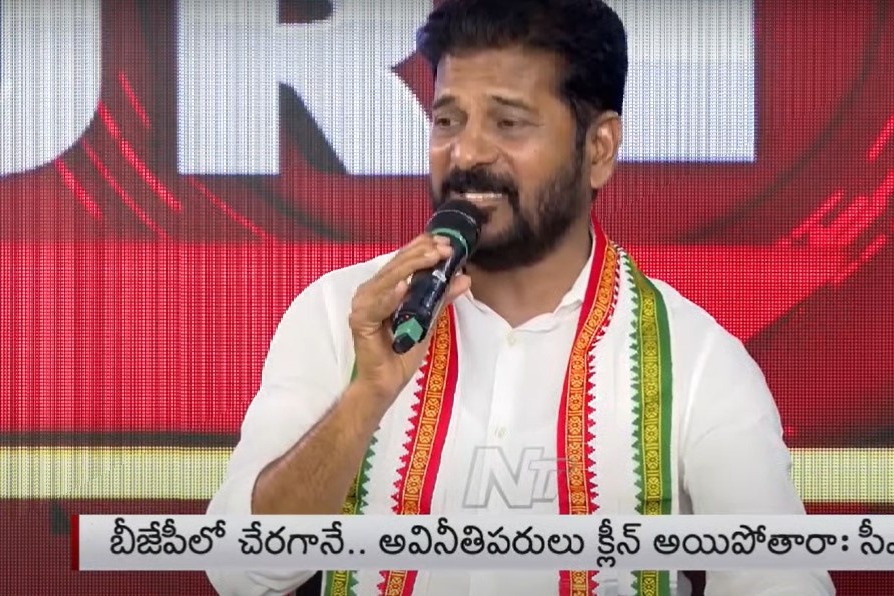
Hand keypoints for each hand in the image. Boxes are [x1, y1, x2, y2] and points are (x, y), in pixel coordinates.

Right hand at [347, 234, 470, 405]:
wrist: (386, 381)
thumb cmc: (402, 351)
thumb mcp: (428, 319)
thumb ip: (441, 298)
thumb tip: (464, 278)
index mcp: (384, 287)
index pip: (403, 260)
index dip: (422, 246)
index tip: (445, 241)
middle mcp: (370, 291)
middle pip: (396, 265)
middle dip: (422, 252)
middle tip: (444, 246)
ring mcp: (362, 305)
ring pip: (388, 278)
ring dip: (411, 266)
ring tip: (432, 256)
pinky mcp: (359, 321)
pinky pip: (377, 306)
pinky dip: (391, 296)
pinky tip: (405, 286)